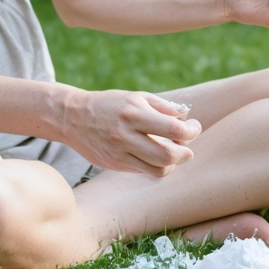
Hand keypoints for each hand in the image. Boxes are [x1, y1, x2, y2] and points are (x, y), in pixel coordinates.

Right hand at [60, 89, 200, 175]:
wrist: (74, 117)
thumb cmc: (111, 104)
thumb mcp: (136, 96)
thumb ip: (163, 106)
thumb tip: (186, 118)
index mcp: (134, 113)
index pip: (173, 129)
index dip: (191, 131)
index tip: (194, 127)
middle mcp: (126, 134)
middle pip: (168, 155)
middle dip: (185, 153)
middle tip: (188, 147)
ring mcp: (119, 152)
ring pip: (157, 169)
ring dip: (173, 163)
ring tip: (173, 152)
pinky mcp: (114, 164)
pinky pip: (144, 171)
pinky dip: (156, 166)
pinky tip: (157, 156)